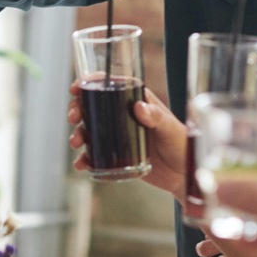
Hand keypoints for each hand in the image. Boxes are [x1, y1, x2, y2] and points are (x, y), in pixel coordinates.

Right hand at [68, 83, 189, 201]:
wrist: (182, 173)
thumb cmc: (181, 145)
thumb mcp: (170, 128)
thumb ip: (156, 117)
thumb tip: (139, 106)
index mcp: (136, 101)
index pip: (110, 85)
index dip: (90, 83)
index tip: (76, 87)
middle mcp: (123, 115)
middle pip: (93, 105)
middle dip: (77, 108)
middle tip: (74, 117)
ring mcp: (118, 135)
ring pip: (90, 129)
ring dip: (78, 133)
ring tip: (76, 142)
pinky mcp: (115, 154)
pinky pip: (95, 154)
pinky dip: (84, 158)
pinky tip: (81, 163)